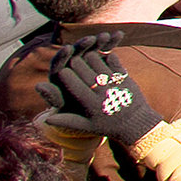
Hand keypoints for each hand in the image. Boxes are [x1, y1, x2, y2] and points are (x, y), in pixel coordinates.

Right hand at [41, 42, 164, 148]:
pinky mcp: (125, 77)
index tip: (60, 71)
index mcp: (90, 104)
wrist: (135, 124)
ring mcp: (115, 83)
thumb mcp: (86, 127)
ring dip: (89, 56)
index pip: (72, 85)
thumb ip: (66, 121)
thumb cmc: (107, 126)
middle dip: (74, 63)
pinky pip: (113, 61)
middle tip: (69, 57)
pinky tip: (100, 53)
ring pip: (97, 63)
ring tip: (82, 54)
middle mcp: (102, 92)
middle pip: (83, 71)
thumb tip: (44, 120)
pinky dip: (105, 56)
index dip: (64, 76)